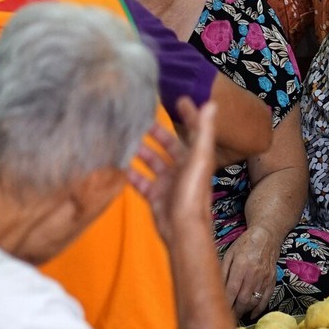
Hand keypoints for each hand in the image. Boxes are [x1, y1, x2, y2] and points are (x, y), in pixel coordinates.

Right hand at [129, 97, 218, 251]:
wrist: (181, 229)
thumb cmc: (192, 192)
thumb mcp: (199, 158)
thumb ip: (203, 131)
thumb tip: (211, 103)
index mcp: (196, 158)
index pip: (194, 131)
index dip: (189, 115)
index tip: (180, 99)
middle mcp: (182, 168)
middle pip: (169, 145)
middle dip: (156, 132)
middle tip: (139, 118)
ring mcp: (168, 182)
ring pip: (152, 161)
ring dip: (140, 150)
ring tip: (124, 137)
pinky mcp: (155, 195)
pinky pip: (140, 180)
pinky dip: (130, 172)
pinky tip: (117, 163)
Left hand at [221, 225, 283, 317]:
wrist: (266, 236)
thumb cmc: (244, 244)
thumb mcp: (229, 254)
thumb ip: (223, 271)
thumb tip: (217, 289)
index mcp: (241, 265)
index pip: (232, 290)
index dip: (226, 303)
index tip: (219, 312)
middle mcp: (254, 273)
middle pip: (243, 299)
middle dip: (234, 311)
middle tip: (227, 318)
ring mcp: (265, 278)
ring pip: (254, 301)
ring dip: (244, 311)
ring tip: (237, 315)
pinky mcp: (272, 280)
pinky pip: (266, 299)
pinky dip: (259, 309)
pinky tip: (251, 314)